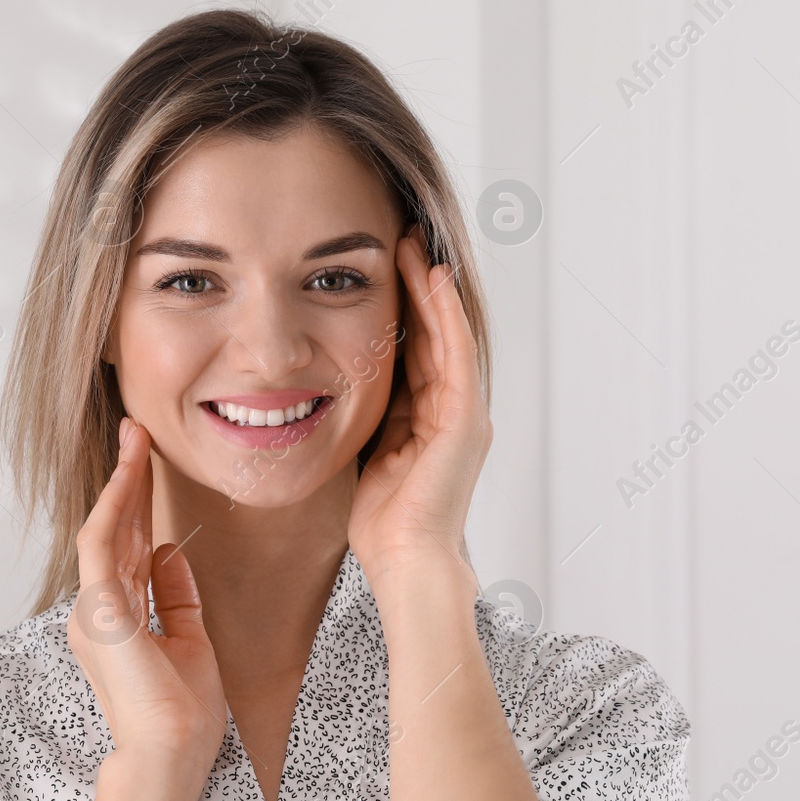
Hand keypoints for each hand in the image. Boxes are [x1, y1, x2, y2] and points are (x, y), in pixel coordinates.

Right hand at [68, 417, 227, 786]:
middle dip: (127, 477)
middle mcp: (98, 609)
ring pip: (105, 527)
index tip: (148, 460)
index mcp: (118, 618)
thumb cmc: (181, 714)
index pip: (127, 546)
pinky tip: (128, 471)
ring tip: (135, 436)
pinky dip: (113, 504)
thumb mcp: (189, 641)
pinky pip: (100, 543)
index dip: (137, 501)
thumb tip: (167, 551)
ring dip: (120, 479)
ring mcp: (93, 608)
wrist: (169, 755)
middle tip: (137, 430)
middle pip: (115, 529)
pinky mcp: (97, 609)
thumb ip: (175, 596)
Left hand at [348, 233, 491, 585]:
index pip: (414, 351)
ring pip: (447, 335)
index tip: (381, 270)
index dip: (401, 310)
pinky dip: (446, 315)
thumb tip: (332, 392)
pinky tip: (433, 281)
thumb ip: (367, 421)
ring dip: (431, 289)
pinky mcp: (467, 419)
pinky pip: (456, 354)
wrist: (407, 560)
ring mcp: (465, 413)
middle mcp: (454, 411)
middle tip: (403, 240)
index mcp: (429, 419)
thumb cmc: (383, 522)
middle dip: (418, 288)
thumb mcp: (368, 455)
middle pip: (433, 334)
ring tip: (414, 247)